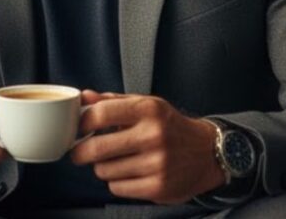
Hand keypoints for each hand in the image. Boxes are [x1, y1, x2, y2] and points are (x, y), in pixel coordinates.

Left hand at [69, 91, 224, 203]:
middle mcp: (154, 136)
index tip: (77, 129)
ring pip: (104, 171)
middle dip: (80, 152)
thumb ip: (112, 101)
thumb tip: (83, 97)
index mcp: (148, 110)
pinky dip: (116, 182)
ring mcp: (157, 164)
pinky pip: (117, 188)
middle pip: (97, 148)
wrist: (207, 153)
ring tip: (112, 161)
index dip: (82, 123)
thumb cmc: (169, 126)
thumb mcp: (146, 105)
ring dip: (101, 167)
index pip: (101, 114)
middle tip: (78, 153)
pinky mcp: (159, 187)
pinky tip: (127, 173)